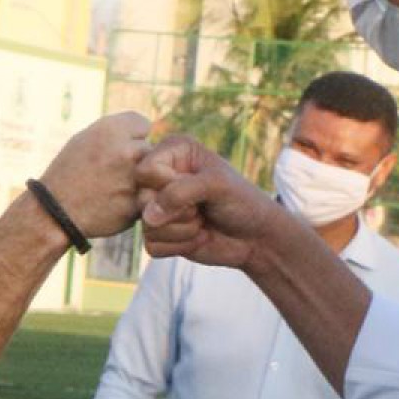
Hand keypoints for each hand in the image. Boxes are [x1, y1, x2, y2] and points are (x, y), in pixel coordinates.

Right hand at [39, 112, 152, 238]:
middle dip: (138, 160)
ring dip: (143, 181)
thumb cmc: (69, 172)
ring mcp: (134, 178)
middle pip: (150, 149)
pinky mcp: (137, 204)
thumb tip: (147, 130)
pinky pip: (149, 197)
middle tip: (114, 172)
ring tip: (117, 188)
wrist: (55, 211)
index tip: (119, 148)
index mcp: (111, 129)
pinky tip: (119, 203)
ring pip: (154, 174)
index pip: (143, 124)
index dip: (133, 137)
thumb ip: (116, 132)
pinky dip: (139, 201)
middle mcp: (126, 150)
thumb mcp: (86, 139)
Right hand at [135, 136, 287, 269]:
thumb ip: (180, 192)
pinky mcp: (158, 234)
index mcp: (172, 152)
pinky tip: (198, 237)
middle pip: (142, 199)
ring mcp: (157, 207)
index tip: (197, 187)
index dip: (168, 184)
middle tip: (201, 207)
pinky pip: (152, 246)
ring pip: (147, 226)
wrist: (256, 236)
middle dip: (179, 211)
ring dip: (183, 230)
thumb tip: (147, 216)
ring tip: (202, 221)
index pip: (145, 170)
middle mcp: (160, 177)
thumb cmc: (240, 201)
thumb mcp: (216, 185)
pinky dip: (180, 246)